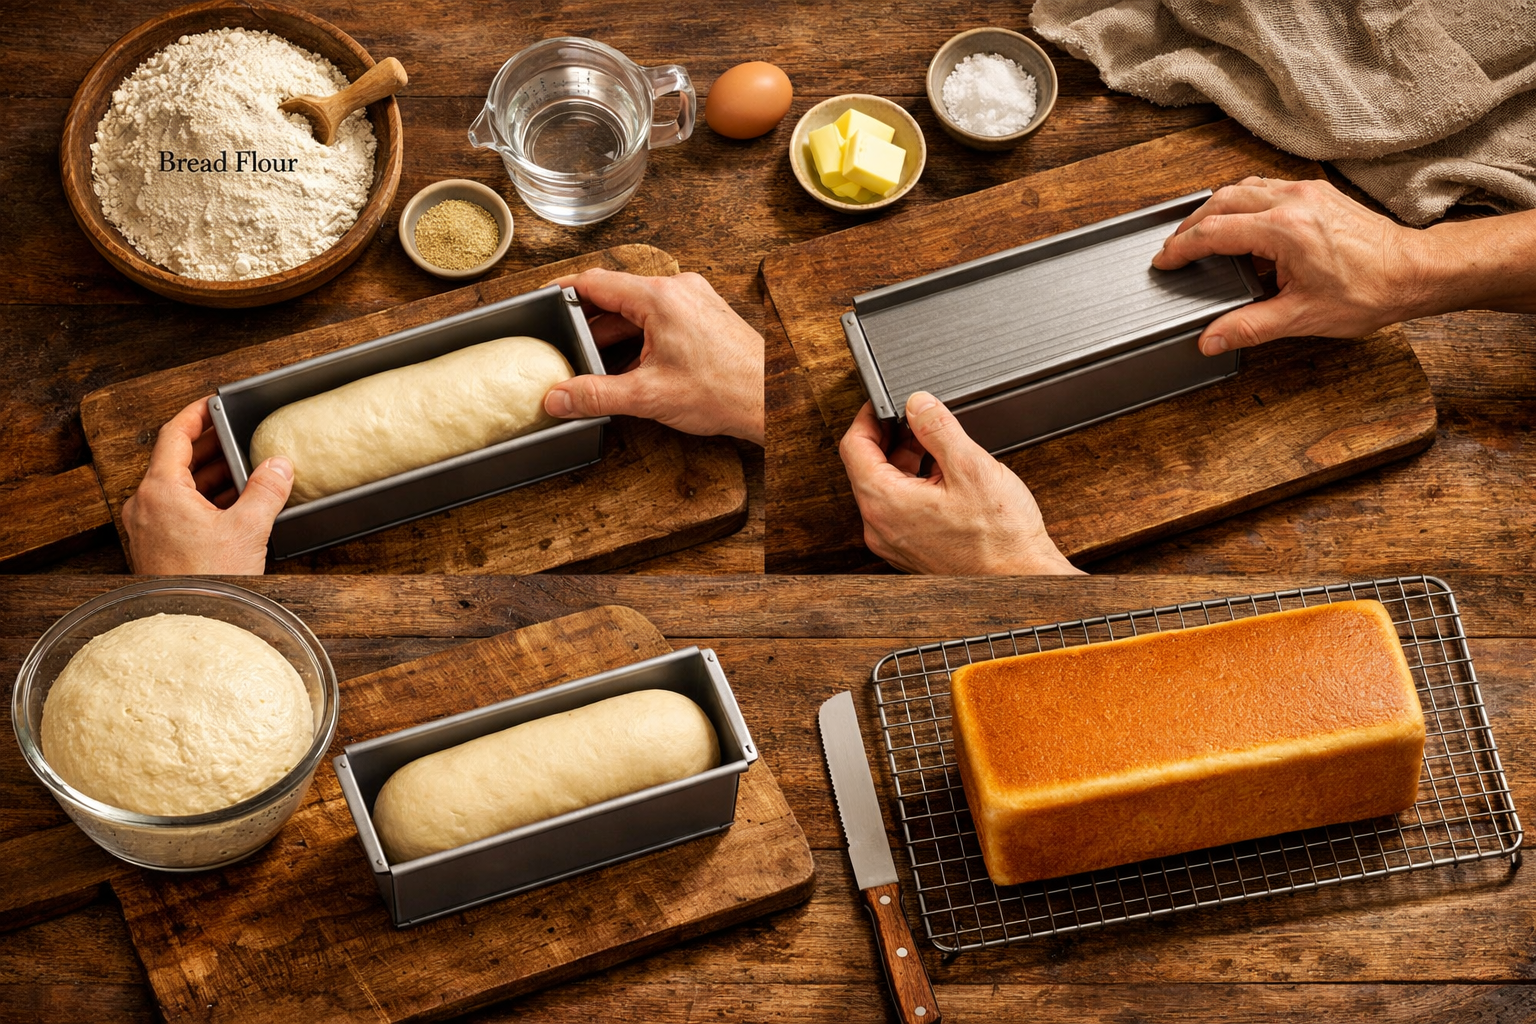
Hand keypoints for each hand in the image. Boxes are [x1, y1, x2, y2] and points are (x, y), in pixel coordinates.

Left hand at [121, 398, 292, 573]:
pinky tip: (231, 505)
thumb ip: (266, 490)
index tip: (212, 403)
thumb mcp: (248, 529)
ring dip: (208, 475)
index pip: (173, 435)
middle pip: (174, 459)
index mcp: (160, 490)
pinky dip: (202, 499)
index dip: (195, 414)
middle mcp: (145, 505)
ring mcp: (147, 527)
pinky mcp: (155, 546)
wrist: (189, 625)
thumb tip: (280, 465)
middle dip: (208, 446)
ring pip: (176, 486)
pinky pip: (176, 509)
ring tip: (242, 470)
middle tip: (235, 434)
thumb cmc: (207, 580)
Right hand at [542, 269, 764, 445]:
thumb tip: (558, 398)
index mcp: (660, 297)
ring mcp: (695, 301)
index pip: (596, 281)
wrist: (771, 400)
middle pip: (617, 295)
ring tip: (592, 361)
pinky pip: (661, 318)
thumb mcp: (648, 395)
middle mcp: (679, 290)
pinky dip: (640, 337)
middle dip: (588, 321)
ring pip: (639, 309)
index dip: (564, 291)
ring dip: (615, 333)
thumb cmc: (724, 390)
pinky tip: (630, 366)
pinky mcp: (705, 316)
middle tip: (563, 342)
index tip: (543, 299)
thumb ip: (596, 395)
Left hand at [838, 392, 1081, 574]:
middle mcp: (880, 527)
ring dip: (906, 461)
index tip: (882, 404)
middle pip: (867, 467)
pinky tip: (943, 476)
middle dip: (891, 438)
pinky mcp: (911, 549)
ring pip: (885, 487)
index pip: (853, 448)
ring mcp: (894, 541)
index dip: (867, 418)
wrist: (1022, 580)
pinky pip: (900, 508)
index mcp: (885, 504)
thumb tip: (918, 403)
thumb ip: (938, 427)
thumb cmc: (1000, 538)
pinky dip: (915, 485)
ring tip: (937, 446)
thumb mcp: (970, 467)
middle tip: (918, 419)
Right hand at [1151, 177, 1433, 353]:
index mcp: (1285, 230)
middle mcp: (1294, 201)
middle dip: (1192, 223)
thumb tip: (1211, 339)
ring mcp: (1308, 192)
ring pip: (1245, 188)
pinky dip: (1245, 202)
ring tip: (1204, 233)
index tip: (1164, 260)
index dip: (1182, 247)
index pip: (1215, 231)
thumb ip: (1248, 326)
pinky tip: (1245, 225)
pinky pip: (1269, 187)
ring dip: (1218, 208)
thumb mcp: (1302, 317)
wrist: (1415, 272)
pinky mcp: (1320, 192)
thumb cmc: (1370, 291)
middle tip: (1176, 247)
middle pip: (1223, 200)